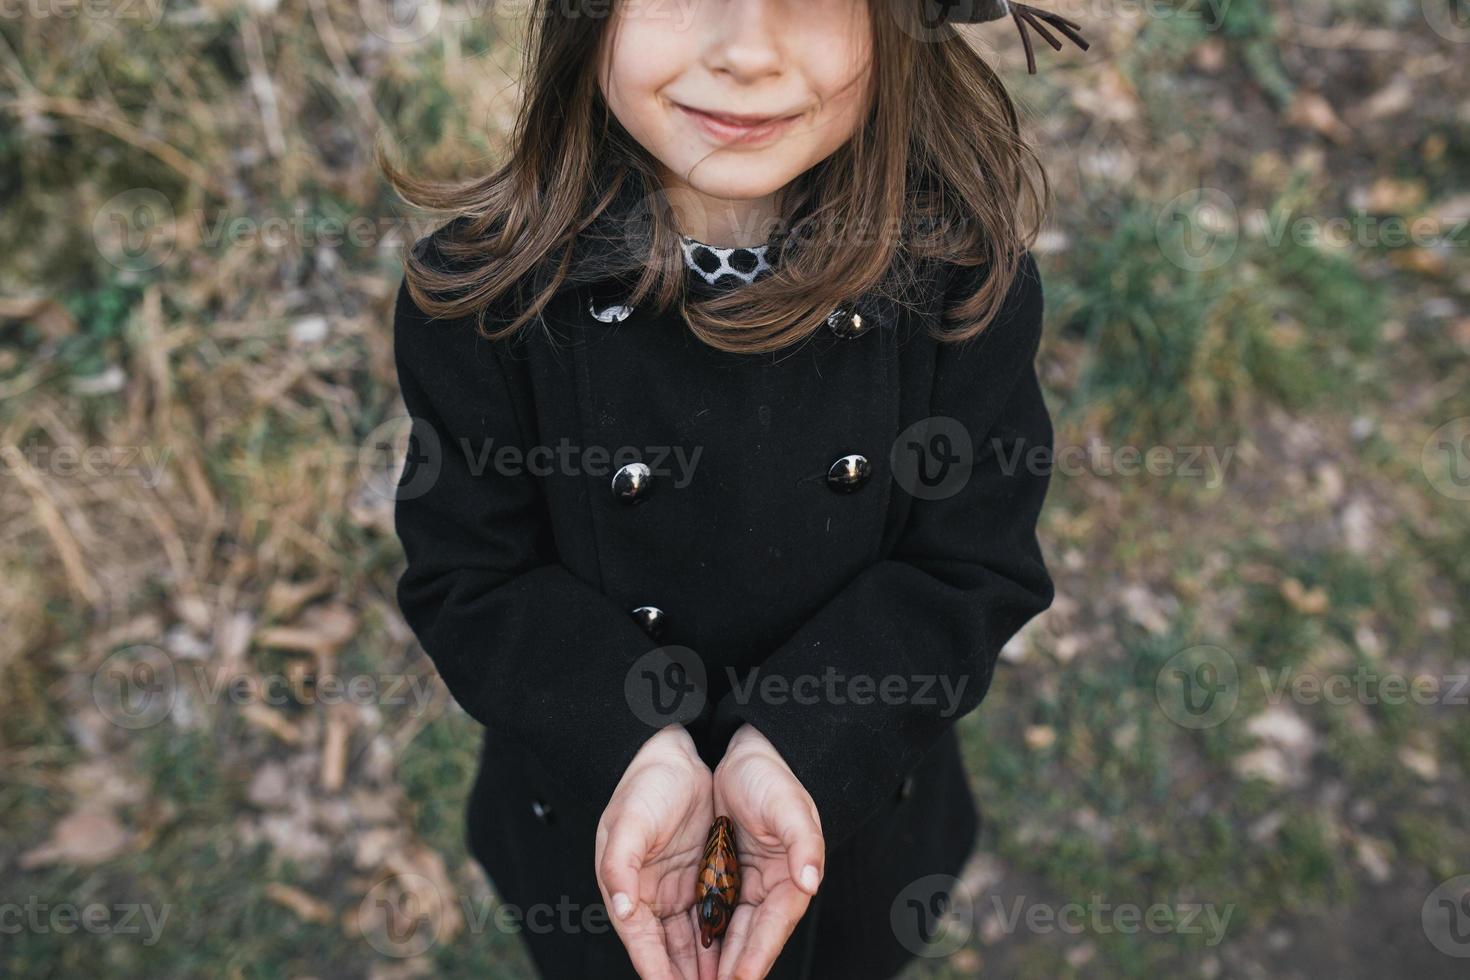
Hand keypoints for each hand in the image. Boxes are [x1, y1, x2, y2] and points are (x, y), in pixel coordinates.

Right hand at [596, 725, 719, 979]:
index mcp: (627, 888)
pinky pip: (712, 919)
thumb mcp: (628, 822)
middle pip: (670, 952)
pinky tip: (735, 959)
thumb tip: (622, 908)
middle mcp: (651, 896)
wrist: (675, 751)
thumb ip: (620, 866)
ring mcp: (678, 889)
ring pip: (693, 942)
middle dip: (688, 978)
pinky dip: (721, 942)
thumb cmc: (646, 784)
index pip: (643, 944)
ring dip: (708, 968)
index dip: (659, 972)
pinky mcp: (701, 878)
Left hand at [710, 724, 824, 979]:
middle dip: (730, 971)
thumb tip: (810, 879)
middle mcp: (766, 887)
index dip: (756, 956)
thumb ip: (804, 841)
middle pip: (747, 939)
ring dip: (711, 964)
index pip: (772, 927)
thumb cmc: (769, 774)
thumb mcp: (790, 803)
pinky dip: (697, 939)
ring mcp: (741, 884)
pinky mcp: (719, 877)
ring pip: (724, 934)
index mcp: (790, 876)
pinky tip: (681, 961)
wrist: (741, 749)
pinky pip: (706, 915)